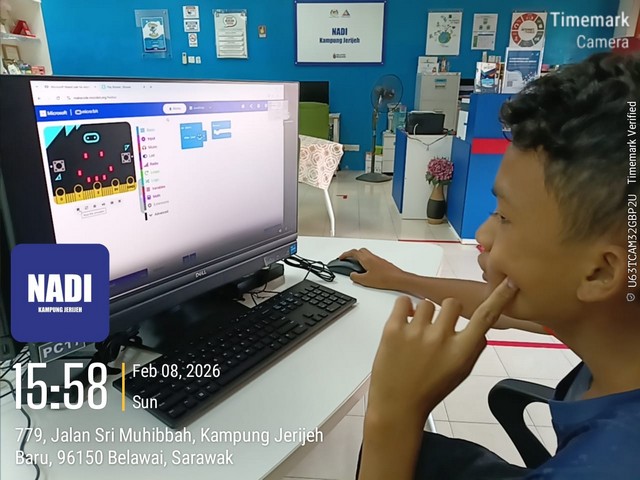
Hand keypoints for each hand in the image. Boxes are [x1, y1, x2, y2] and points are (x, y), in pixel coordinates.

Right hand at [339, 248, 405, 288]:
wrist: (398, 279)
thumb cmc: (385, 278)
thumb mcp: (365, 280)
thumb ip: (356, 277)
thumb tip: (352, 275)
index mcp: (366, 259)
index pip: (353, 252)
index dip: (345, 254)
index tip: (341, 258)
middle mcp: (372, 257)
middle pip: (360, 251)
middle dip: (352, 254)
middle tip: (348, 260)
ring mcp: (378, 260)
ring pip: (366, 255)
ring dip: (360, 259)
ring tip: (356, 268)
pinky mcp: (383, 264)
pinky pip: (372, 260)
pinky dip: (366, 263)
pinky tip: (367, 272)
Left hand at [366, 278, 518, 423]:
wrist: (397, 405)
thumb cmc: (429, 390)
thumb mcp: (460, 373)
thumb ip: (473, 348)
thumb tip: (480, 329)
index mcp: (461, 352)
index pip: (485, 318)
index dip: (499, 298)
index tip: (509, 282)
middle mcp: (440, 339)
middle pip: (452, 302)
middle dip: (446, 312)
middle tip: (436, 328)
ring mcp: (415, 332)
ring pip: (426, 303)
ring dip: (423, 315)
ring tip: (416, 335)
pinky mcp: (393, 329)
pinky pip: (403, 302)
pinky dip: (404, 309)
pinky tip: (404, 326)